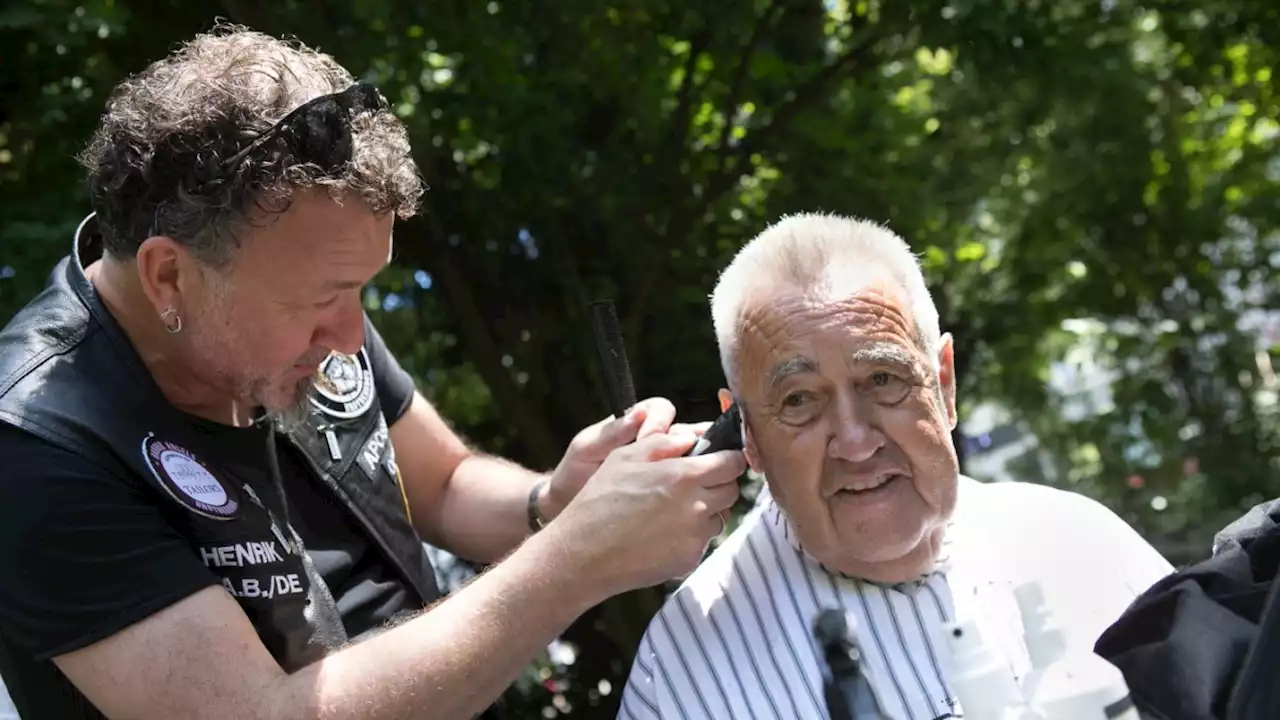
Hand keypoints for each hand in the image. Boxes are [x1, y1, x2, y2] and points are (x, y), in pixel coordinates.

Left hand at [541, 397, 695, 519]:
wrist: (568, 508)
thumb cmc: (574, 475)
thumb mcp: (586, 450)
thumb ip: (610, 433)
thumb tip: (637, 415)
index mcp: (635, 423)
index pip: (660, 409)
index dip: (659, 421)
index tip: (646, 440)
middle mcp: (655, 441)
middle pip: (687, 428)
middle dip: (694, 439)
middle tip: (686, 457)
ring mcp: (665, 465)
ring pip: (695, 454)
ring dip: (698, 462)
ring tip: (692, 477)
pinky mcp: (670, 489)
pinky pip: (690, 481)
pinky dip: (695, 484)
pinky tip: (690, 494)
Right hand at [549, 429, 746, 595]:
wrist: (584, 552)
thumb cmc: (600, 500)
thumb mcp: (625, 457)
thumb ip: (663, 443)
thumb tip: (691, 438)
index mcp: (685, 476)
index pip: (732, 463)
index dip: (728, 459)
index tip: (719, 460)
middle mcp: (697, 506)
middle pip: (731, 491)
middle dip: (718, 484)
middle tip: (693, 484)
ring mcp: (695, 536)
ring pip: (719, 517)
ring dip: (706, 511)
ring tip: (672, 511)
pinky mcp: (689, 559)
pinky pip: (702, 542)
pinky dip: (690, 536)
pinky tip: (662, 533)